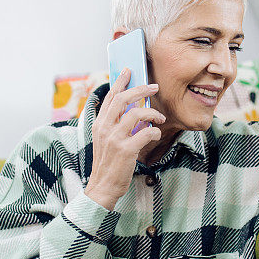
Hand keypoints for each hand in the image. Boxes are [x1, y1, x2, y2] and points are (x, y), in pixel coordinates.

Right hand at [84, 69, 165, 209]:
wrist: (102, 187)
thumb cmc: (108, 164)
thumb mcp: (106, 140)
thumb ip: (116, 125)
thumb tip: (136, 110)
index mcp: (99, 124)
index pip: (110, 97)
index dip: (121, 81)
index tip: (129, 70)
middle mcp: (104, 128)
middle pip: (123, 99)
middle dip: (141, 89)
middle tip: (154, 86)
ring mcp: (114, 139)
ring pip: (137, 113)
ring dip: (153, 112)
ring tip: (159, 117)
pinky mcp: (126, 150)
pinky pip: (146, 133)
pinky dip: (154, 132)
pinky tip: (155, 134)